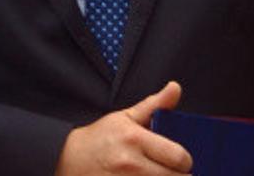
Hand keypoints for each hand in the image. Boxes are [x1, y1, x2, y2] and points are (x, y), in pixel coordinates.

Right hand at [55, 81, 193, 175]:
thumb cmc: (100, 138)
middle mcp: (130, 164)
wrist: (67, 159)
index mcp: (135, 140)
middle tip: (173, 172)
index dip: (186, 161)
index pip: (178, 157)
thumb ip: (155, 105)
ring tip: (160, 175)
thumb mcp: (126, 117)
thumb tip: (175, 88)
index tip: (183, 162)